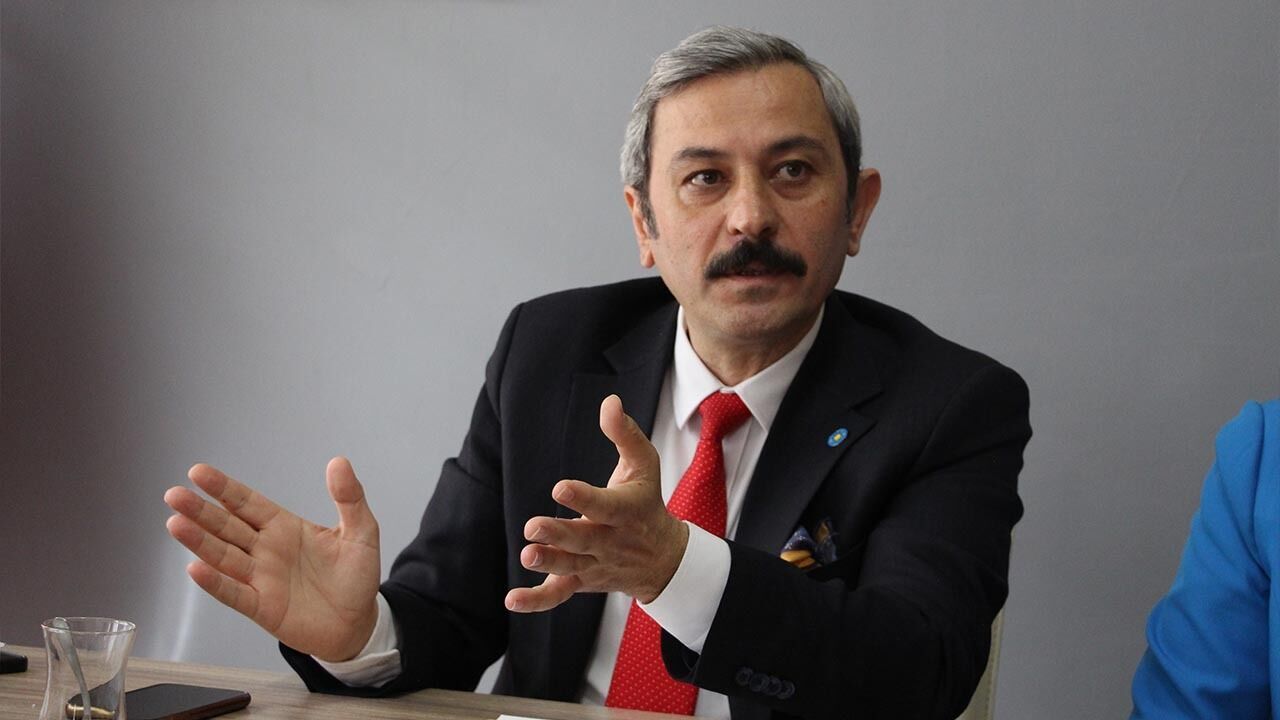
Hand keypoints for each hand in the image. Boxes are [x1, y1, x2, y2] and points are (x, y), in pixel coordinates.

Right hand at [163, 457, 381, 661]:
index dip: (223, 488)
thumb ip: (350, 498)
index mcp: (284, 527)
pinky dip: (215, 583)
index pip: (247, 503)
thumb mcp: (361, 531)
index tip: (198, 472)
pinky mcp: (262, 607)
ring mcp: (261, 578)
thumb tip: (339, 462)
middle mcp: (265, 550)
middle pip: (226, 526)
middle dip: (200, 510)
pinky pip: (234, 593)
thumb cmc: (356, 577)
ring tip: (175, 523)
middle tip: (174, 495)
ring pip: (223, 556)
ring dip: (199, 541)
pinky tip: (196, 568)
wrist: (359, 622)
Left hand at [505, 394, 687, 612]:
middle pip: (583, 540)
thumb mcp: (645, 465)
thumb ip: (625, 434)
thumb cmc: (647, 502)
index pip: (605, 506)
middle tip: (532, 527)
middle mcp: (610, 541)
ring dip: (548, 564)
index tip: (559, 487)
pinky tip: (511, 600)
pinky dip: (536, 601)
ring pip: (569, 568)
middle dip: (559, 535)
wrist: (664, 559)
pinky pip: (558, 595)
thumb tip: (609, 402)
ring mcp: (595, 565)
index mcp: (627, 511)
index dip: (583, 498)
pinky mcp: (581, 582)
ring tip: (527, 555)